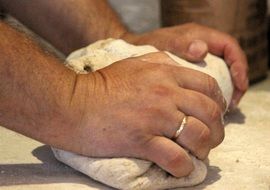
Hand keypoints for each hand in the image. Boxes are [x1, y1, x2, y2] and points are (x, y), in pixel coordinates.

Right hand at [67, 52, 224, 176]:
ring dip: (204, 149)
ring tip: (197, 154)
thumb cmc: (101, 84)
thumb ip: (159, 60)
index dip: (218, 103)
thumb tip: (178, 66)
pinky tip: (180, 167)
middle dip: (217, 130)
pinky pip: (176, 159)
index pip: (208, 86)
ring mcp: (155, 118)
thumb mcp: (133, 63)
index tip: (214, 115)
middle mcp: (165, 94)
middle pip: (209, 113)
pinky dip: (184, 168)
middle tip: (210, 139)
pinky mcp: (142, 141)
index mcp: (165, 74)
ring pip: (199, 136)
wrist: (72, 103)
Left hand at [122, 23, 248, 108]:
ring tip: (221, 110)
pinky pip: (206, 83)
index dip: (239, 65)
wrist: (133, 52)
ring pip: (219, 76)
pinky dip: (210, 95)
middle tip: (232, 103)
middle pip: (228, 64)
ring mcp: (197, 61)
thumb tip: (201, 50)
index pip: (229, 47)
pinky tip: (205, 108)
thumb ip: (180, 44)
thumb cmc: (147, 45)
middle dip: (235, 83)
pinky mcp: (190, 73)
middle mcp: (202, 48)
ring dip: (223, 92)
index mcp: (200, 37)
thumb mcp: (163, 43)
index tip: (240, 84)